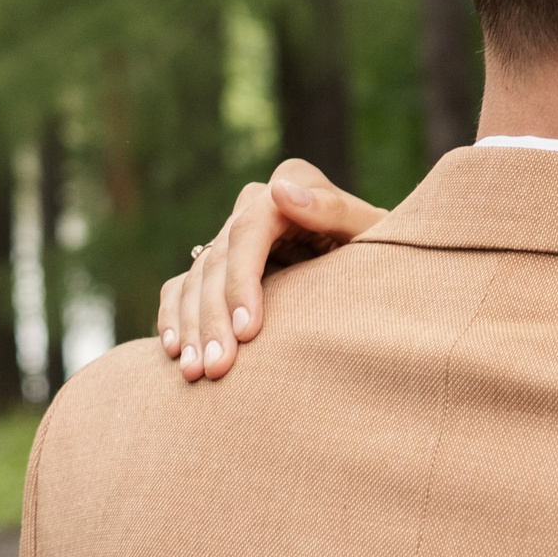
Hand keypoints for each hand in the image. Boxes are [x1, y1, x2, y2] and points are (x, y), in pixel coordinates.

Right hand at [157, 158, 386, 380]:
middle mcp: (254, 204)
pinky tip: (175, 353)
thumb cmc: (382, 252)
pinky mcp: (218, 265)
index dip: (242, 282)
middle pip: (218, 260)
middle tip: (218, 368)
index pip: (249, 232)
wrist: (374, 272)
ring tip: (197, 372)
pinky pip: (181, 288)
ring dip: (191, 327)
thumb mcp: (371, 232)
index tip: (247, 332)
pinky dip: (175, 318)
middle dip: (214, 318)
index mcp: (291, 184)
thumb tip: (281, 190)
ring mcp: (232, 234)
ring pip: (195, 279)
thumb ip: (333, 211)